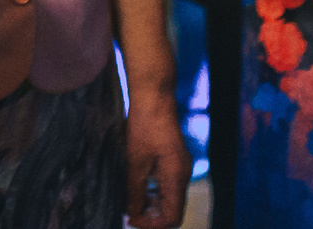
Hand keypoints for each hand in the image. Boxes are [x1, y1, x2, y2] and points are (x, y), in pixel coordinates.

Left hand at [122, 88, 189, 228]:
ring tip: (131, 202)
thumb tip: (132, 214)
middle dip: (152, 217)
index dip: (152, 224)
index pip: (172, 217)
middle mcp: (183, 174)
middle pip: (173, 210)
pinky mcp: (175, 159)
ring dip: (153, 205)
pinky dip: (155, 192)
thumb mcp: (135, 161)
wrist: (154, 96)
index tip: (131, 220)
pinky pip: (168, 185)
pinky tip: (138, 186)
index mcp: (177, 177)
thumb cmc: (144, 126)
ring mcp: (181, 166)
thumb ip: (135, 191)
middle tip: (129, 214)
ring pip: (171, 198)